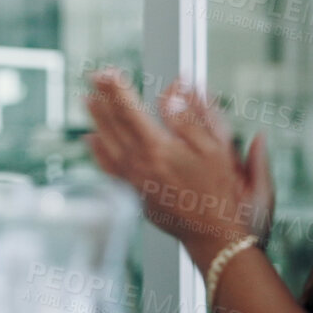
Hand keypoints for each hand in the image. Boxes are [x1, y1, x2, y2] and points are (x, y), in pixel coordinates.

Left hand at [83, 69, 273, 264]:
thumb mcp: (219, 149)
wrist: (219, 241)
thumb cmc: (226, 196)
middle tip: (94, 76)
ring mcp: (136, 183)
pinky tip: (91, 140)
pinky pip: (109, 170)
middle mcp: (140, 166)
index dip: (118, 88)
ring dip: (97, 120)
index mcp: (159, 150)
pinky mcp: (138, 197)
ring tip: (86, 100)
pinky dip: (98, 153)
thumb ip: (193, 117)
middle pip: (115, 124)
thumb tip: (176, 89)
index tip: (110, 71)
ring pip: (107, 144)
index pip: (130, 110)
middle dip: (103, 97)